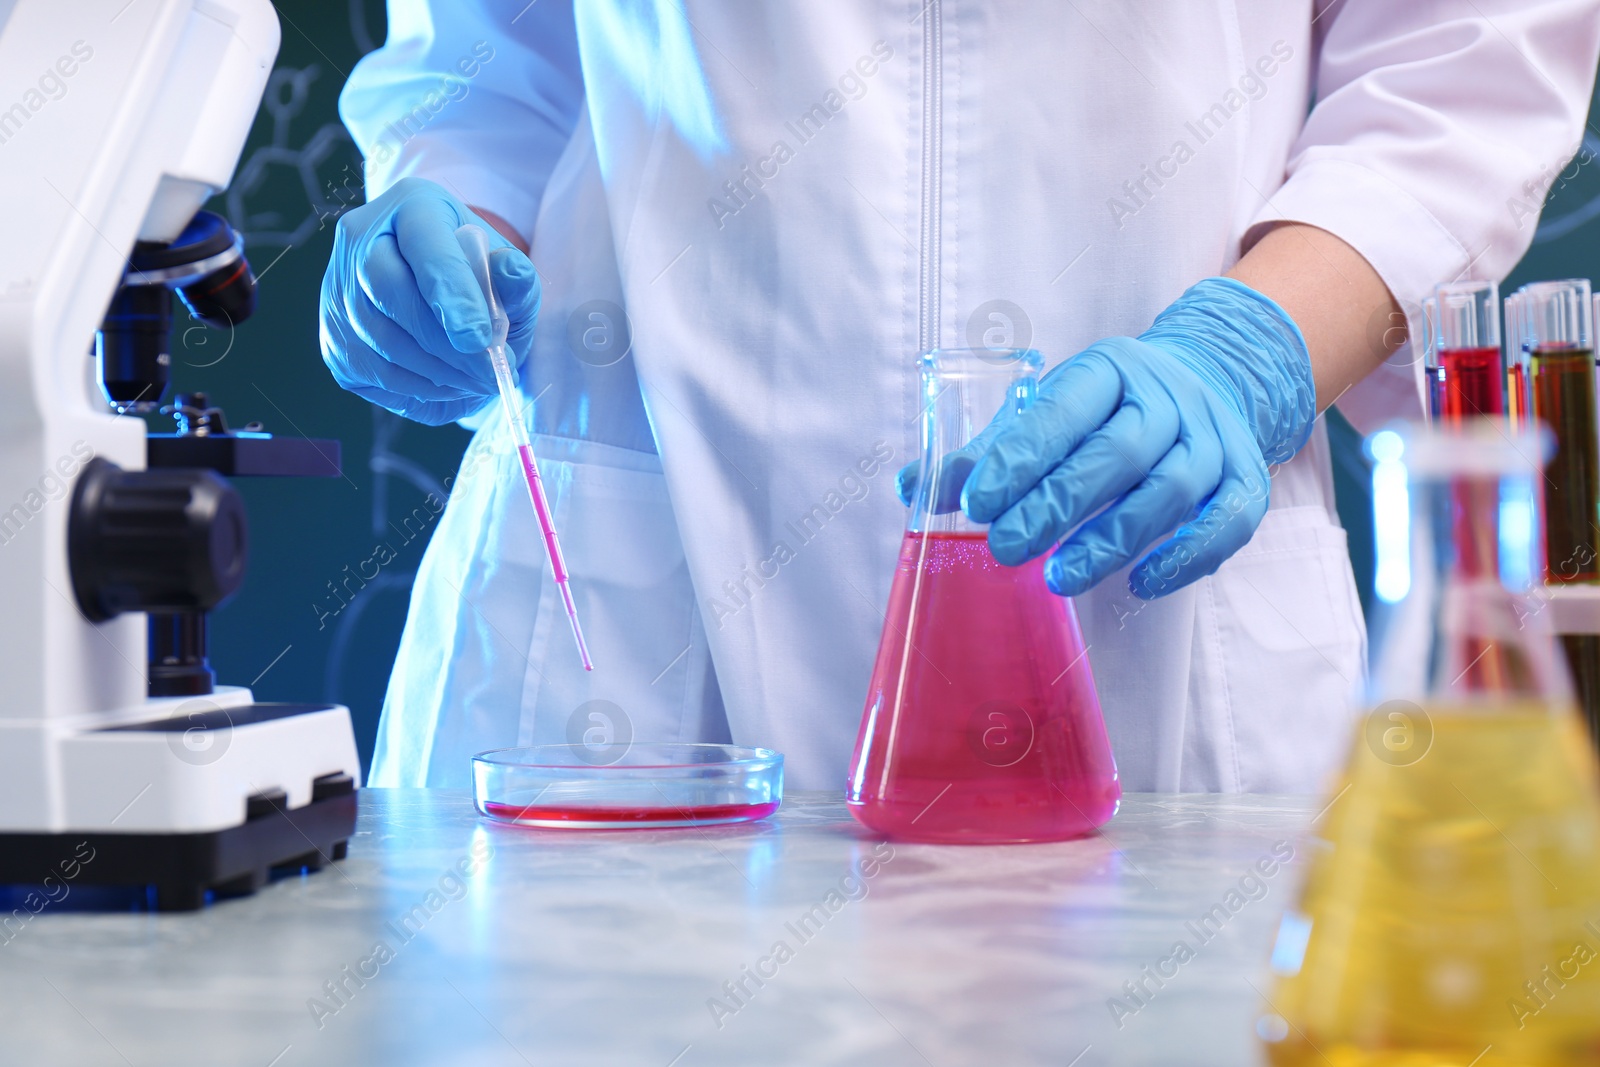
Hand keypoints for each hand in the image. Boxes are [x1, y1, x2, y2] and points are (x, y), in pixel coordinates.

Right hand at [319, 177, 540, 424]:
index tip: (482, 340)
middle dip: (445, 345)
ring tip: (476, 381)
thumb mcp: (508, 274)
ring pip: (378, 341)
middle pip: (389, 292)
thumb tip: (511, 272)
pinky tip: (447, 386)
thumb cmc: (479, 281)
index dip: (454, 297)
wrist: (441, 296)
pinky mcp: (332, 338)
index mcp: (412, 206)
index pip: (426, 247)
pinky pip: (371, 374)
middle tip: (488, 373)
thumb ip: (516, 277)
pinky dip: (415, 390)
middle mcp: (361, 239)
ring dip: (435, 374)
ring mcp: (337, 289)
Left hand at [958, 278, 1314, 598]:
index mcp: (1110, 370)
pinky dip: (1185, 556)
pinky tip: (1140, 584)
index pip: (1065, 410)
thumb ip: (985, 453)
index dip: (1020, 456)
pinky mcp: (1244, 480)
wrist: (1207, 383)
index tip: (976, 500)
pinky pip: (1227, 522)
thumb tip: (913, 491)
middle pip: (1116, 453)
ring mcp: (1212, 439)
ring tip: (1059, 578)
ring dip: (1112, 540)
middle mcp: (1168, 399)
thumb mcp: (1046, 413)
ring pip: (1170, 491)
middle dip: (1056, 505)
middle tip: (1005, 547)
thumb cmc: (1106, 410)